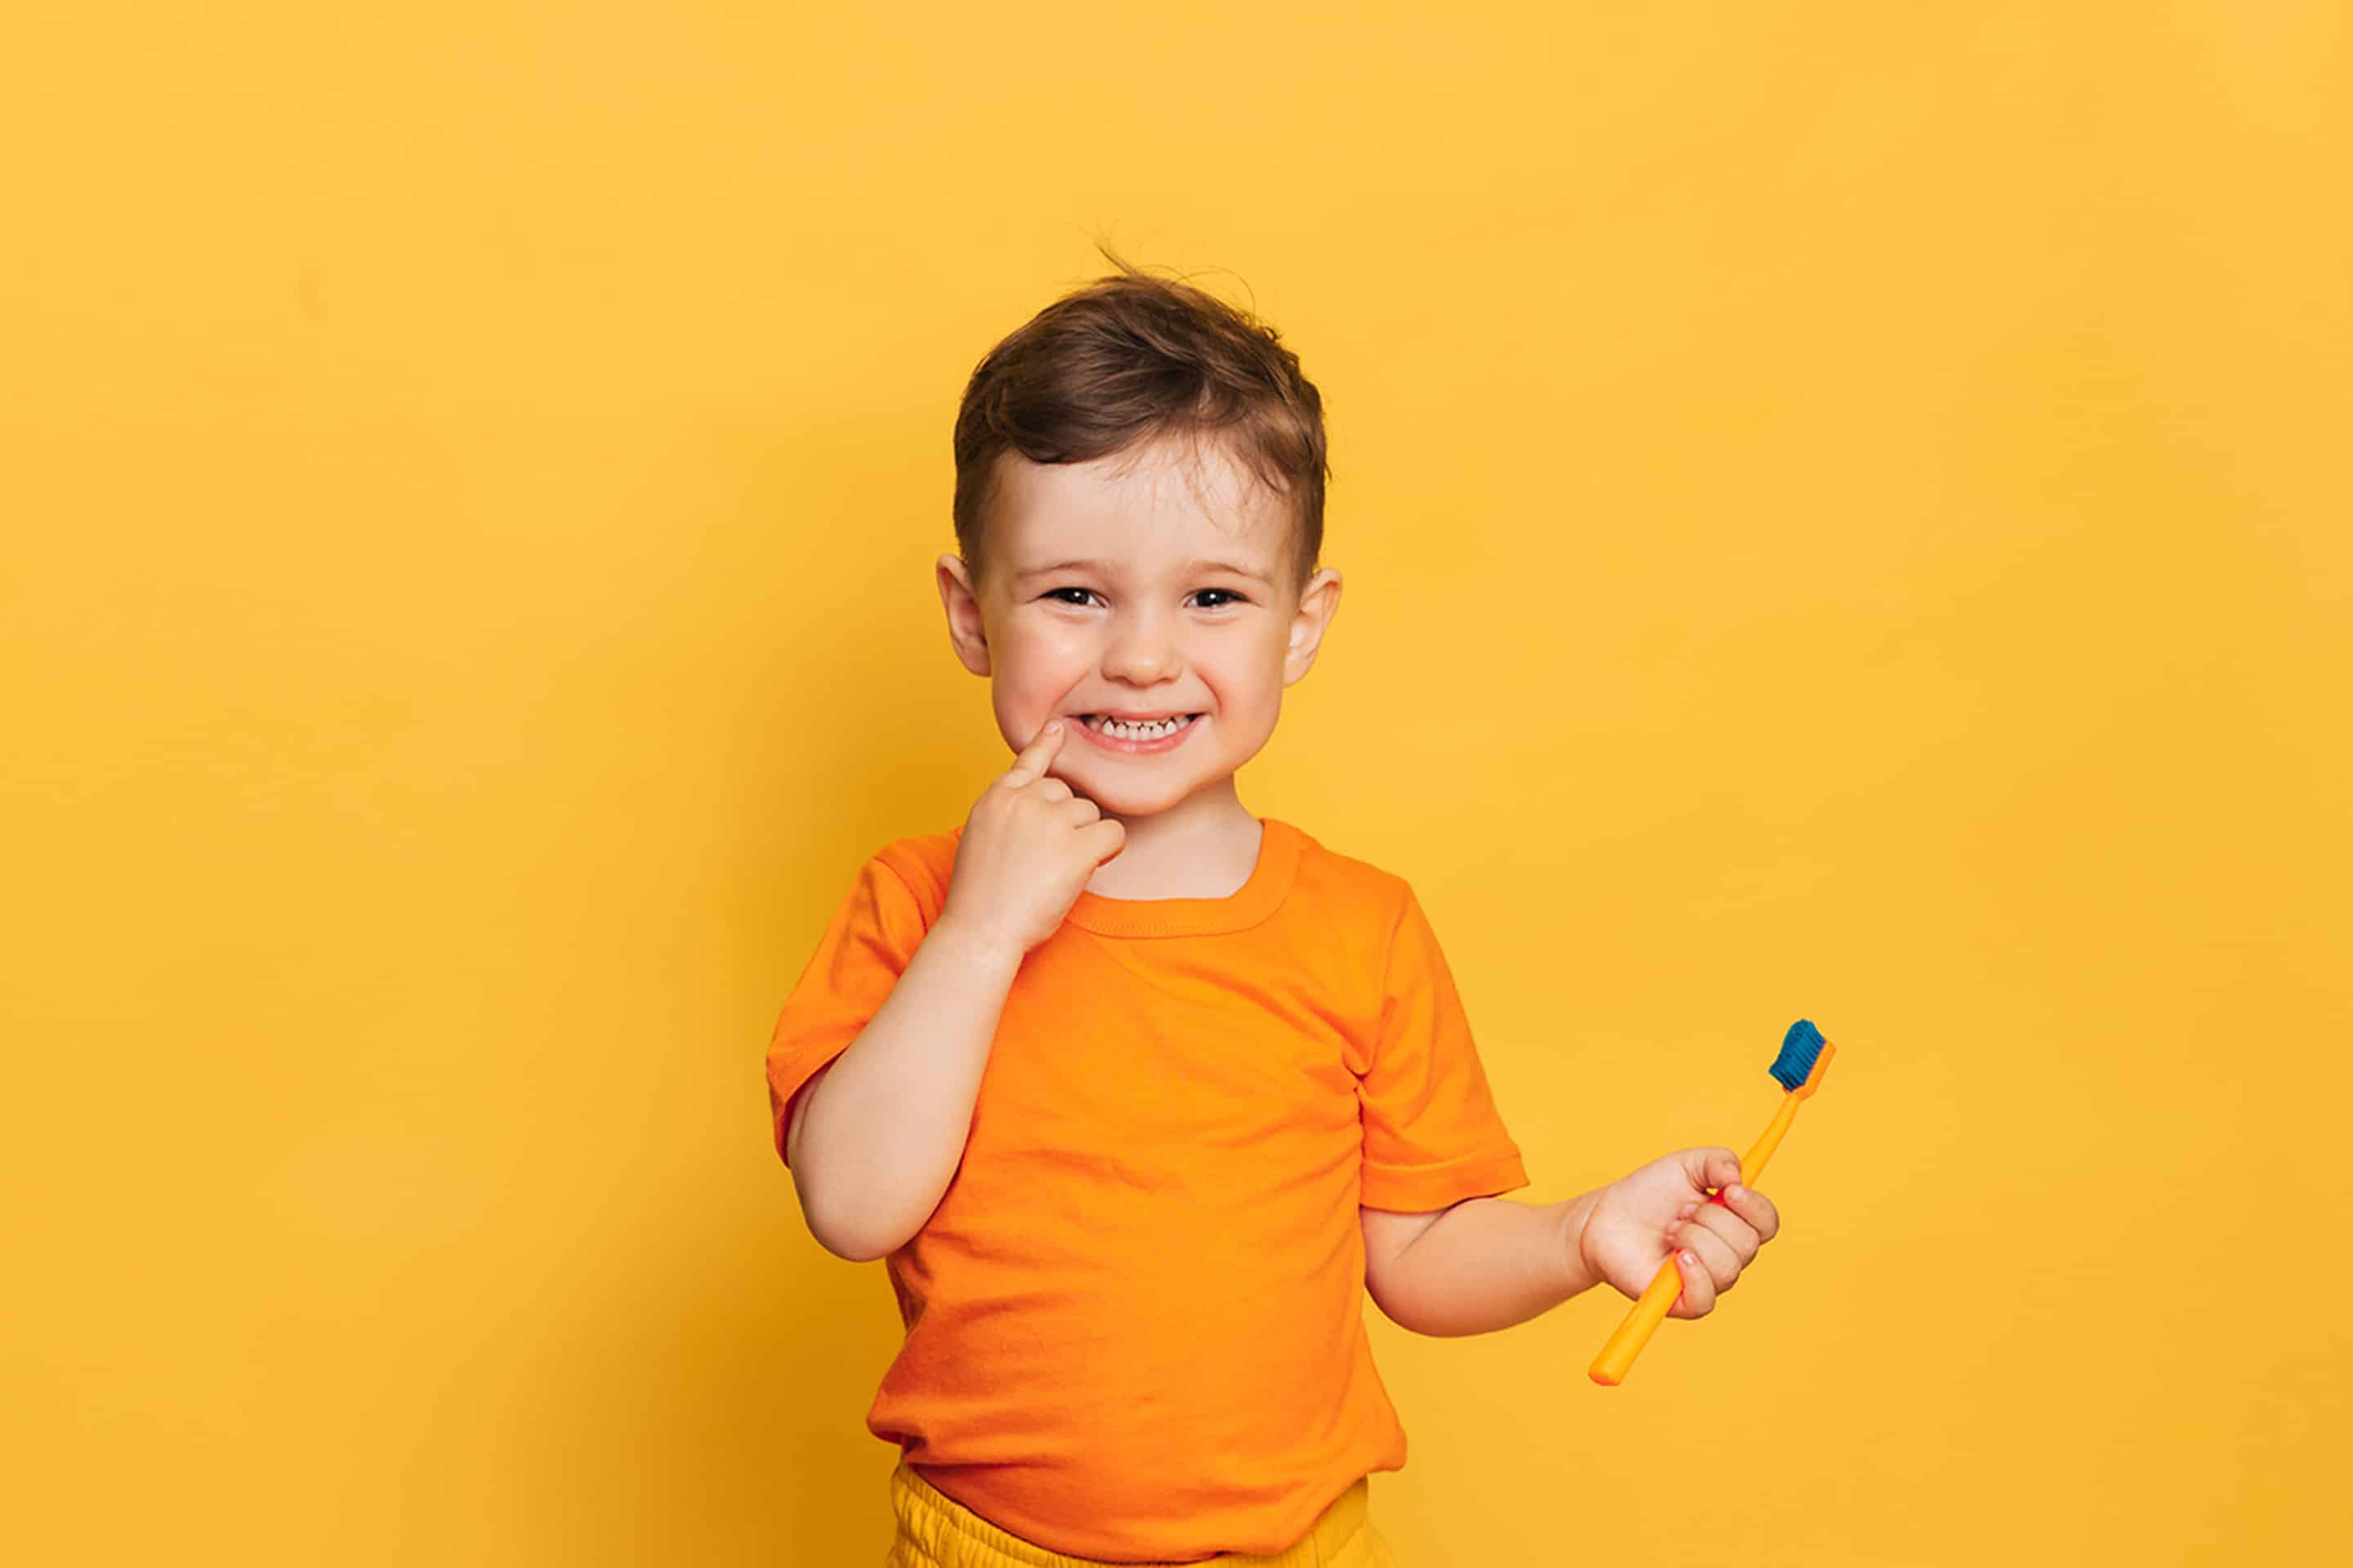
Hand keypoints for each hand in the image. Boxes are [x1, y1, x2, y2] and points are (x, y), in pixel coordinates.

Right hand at [938, 719, 1125, 956]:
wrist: (981, 930)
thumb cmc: (980, 897)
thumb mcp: (979, 839)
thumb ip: (1006, 814)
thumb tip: (1038, 804)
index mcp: (996, 798)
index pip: (1027, 763)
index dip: (1046, 746)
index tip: (1057, 728)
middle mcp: (1023, 800)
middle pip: (1066, 792)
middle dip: (1066, 820)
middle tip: (1047, 859)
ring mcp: (1050, 820)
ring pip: (1089, 813)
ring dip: (1084, 838)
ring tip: (1057, 870)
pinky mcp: (1076, 846)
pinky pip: (1113, 833)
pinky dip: (1109, 851)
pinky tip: (1091, 867)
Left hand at [1575, 1146, 1780, 1318]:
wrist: (1607, 1218)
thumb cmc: (1647, 1194)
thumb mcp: (1684, 1165)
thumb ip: (1718, 1161)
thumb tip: (1739, 1178)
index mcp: (1735, 1222)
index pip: (1768, 1222)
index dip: (1754, 1207)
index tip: (1730, 1190)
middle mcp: (1729, 1254)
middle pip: (1747, 1244)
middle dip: (1710, 1219)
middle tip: (1680, 1212)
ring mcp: (1709, 1279)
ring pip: (1727, 1267)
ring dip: (1693, 1239)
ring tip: (1669, 1231)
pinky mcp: (1686, 1302)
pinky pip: (1706, 1298)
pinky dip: (1693, 1274)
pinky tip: (1674, 1257)